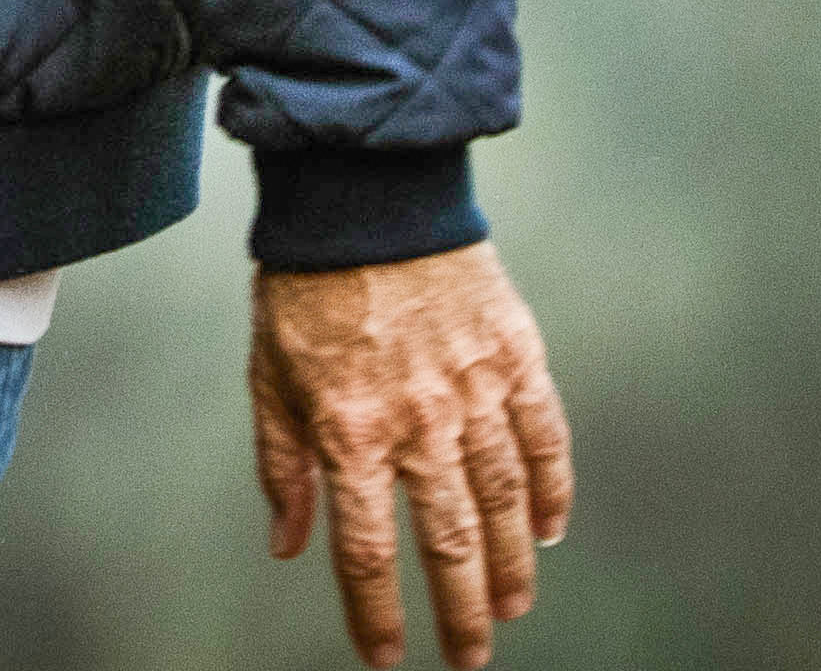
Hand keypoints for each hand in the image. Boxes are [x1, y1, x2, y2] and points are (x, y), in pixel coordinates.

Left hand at [252, 243, 575, 668]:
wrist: (363, 195)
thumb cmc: (305, 285)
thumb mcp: (268, 373)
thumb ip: (283, 463)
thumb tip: (289, 544)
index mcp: (348, 428)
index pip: (366, 549)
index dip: (377, 613)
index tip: (387, 657)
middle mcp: (417, 420)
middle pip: (449, 542)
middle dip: (461, 612)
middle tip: (470, 657)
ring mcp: (473, 390)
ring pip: (505, 503)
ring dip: (513, 567)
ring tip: (512, 608)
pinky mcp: (515, 357)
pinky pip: (544, 439)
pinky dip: (552, 490)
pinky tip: (551, 528)